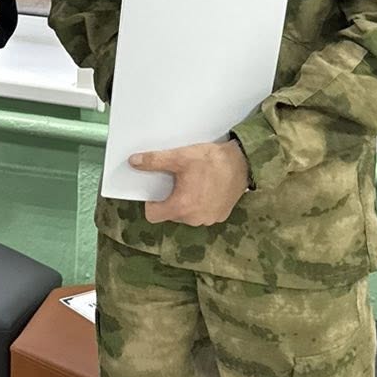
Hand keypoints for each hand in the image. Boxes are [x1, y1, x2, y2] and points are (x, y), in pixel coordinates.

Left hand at [132, 139, 249, 226]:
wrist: (243, 163)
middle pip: (171, 214)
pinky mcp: (220, 216)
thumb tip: (133, 161)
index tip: (158, 190)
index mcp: (181, 207)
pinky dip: (202, 204)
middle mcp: (194, 219)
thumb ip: (155, 161)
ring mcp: (209, 220)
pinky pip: (203, 214)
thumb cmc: (211, 161)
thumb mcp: (180, 157)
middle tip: (178, 181)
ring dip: (187, 203)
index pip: (153, 216)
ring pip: (187, 215)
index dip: (151, 203)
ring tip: (195, 183)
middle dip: (171, 200)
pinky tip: (208, 188)